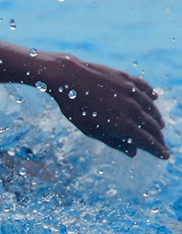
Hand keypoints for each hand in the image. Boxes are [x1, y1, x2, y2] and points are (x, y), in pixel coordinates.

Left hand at [47, 54, 168, 158]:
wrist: (68, 78)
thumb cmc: (75, 107)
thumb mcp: (90, 130)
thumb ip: (113, 141)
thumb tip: (133, 153)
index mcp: (122, 125)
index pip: (148, 141)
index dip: (158, 150)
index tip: (165, 155)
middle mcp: (131, 109)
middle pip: (152, 127)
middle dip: (159, 137)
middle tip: (161, 144)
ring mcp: (131, 92)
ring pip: (151, 108)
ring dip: (157, 119)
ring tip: (159, 126)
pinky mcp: (127, 78)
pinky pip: (145, 88)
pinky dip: (151, 95)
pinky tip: (155, 98)